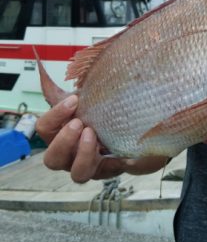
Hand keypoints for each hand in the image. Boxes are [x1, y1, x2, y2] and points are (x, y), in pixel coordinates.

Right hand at [37, 96, 167, 182]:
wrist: (130, 125)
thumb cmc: (99, 110)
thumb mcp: (83, 96)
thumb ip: (63, 86)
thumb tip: (41, 67)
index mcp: (59, 135)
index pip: (44, 129)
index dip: (55, 115)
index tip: (74, 100)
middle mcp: (69, 155)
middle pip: (52, 159)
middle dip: (64, 141)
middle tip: (80, 123)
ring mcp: (89, 167)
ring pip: (77, 174)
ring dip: (84, 154)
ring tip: (95, 136)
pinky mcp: (110, 171)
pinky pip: (111, 171)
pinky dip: (117, 161)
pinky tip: (125, 152)